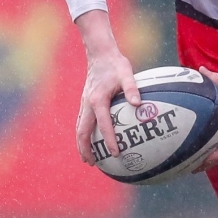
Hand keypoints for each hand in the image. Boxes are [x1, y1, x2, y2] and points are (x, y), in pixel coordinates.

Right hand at [77, 45, 140, 164]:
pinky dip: (82, 135)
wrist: (99, 54)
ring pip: (79, 128)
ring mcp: (84, 104)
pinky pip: (81, 122)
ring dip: (81, 144)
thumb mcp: (126, 73)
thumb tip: (139, 104)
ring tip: (87, 159)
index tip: (115, 154)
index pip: (103, 125)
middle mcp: (87, 104)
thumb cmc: (115, 64)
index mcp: (98, 100)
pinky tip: (89, 142)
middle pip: (82, 131)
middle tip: (92, 164)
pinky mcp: (85, 103)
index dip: (109, 140)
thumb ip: (132, 88)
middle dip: (85, 149)